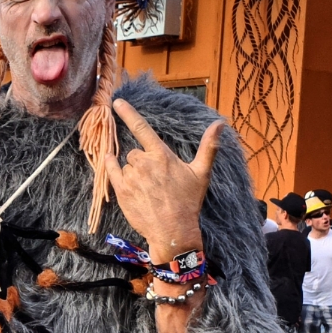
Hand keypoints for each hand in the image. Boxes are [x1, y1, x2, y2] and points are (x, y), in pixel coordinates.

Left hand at [103, 99, 222, 256]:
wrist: (173, 231)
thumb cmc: (188, 202)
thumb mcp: (202, 173)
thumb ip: (209, 147)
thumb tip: (220, 124)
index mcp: (162, 156)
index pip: (142, 128)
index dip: (128, 113)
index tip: (117, 101)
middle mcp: (144, 163)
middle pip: (135, 152)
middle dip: (142, 161)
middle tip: (155, 179)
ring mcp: (131, 177)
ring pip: (126, 164)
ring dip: (133, 171)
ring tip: (147, 188)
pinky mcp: (121, 190)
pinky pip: (111, 171)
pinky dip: (111, 166)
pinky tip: (113, 164)